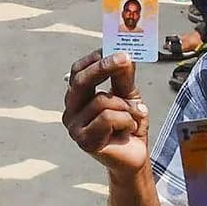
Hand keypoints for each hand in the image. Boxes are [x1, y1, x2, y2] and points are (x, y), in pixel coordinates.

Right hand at [63, 51, 150, 179]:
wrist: (135, 156)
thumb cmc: (128, 125)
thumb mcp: (129, 95)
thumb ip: (123, 76)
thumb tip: (123, 54)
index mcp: (77, 96)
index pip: (78, 71)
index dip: (95, 58)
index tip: (114, 48)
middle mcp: (71, 109)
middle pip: (81, 80)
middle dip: (104, 67)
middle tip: (125, 58)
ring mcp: (74, 126)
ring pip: (101, 101)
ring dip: (126, 107)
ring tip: (134, 117)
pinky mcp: (84, 141)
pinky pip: (108, 118)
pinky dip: (126, 121)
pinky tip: (128, 130)